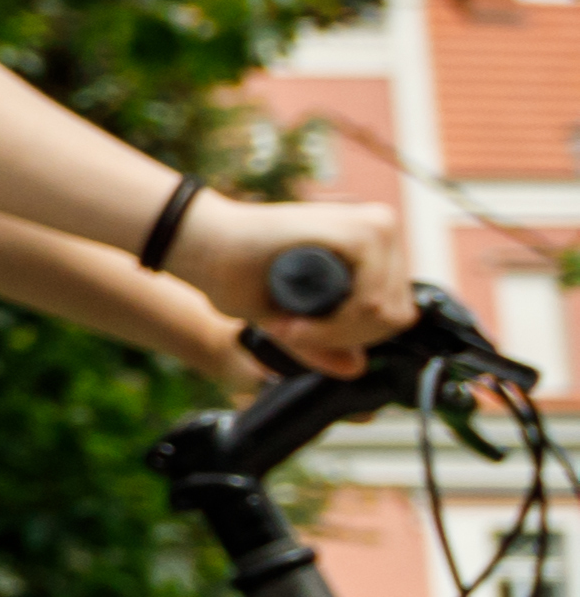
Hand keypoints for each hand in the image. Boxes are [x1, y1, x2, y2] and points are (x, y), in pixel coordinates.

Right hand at [168, 190, 411, 377]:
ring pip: (385, 311)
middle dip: (344, 338)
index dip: (351, 338)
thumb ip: (325, 341)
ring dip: (335, 334)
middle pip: (397, 314)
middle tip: (293, 333)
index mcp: (373, 248)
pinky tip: (295, 321)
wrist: (200, 243)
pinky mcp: (363, 231)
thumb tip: (357, 368)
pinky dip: (334, 325)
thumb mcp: (291, 318)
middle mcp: (382, 231)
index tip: (302, 337)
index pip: (395, 311)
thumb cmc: (237, 273)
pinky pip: (370, 302)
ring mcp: (377, 227)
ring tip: (290, 328)